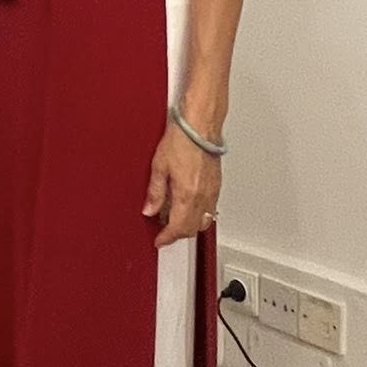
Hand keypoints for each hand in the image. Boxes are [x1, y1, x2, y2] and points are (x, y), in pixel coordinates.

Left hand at [143, 122, 220, 247]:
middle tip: (164, 232)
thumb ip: (155, 192)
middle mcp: (202, 197)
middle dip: (178, 234)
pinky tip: (188, 206)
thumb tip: (150, 209)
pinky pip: (210, 209)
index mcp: (187, 195)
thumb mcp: (159, 166)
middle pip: (192, 229)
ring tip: (174, 220)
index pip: (177, 228)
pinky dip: (199, 214)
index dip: (166, 238)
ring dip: (189, 226)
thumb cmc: (182, 140)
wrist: (200, 126)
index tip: (159, 240)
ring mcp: (212, 191)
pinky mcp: (217, 185)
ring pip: (204, 221)